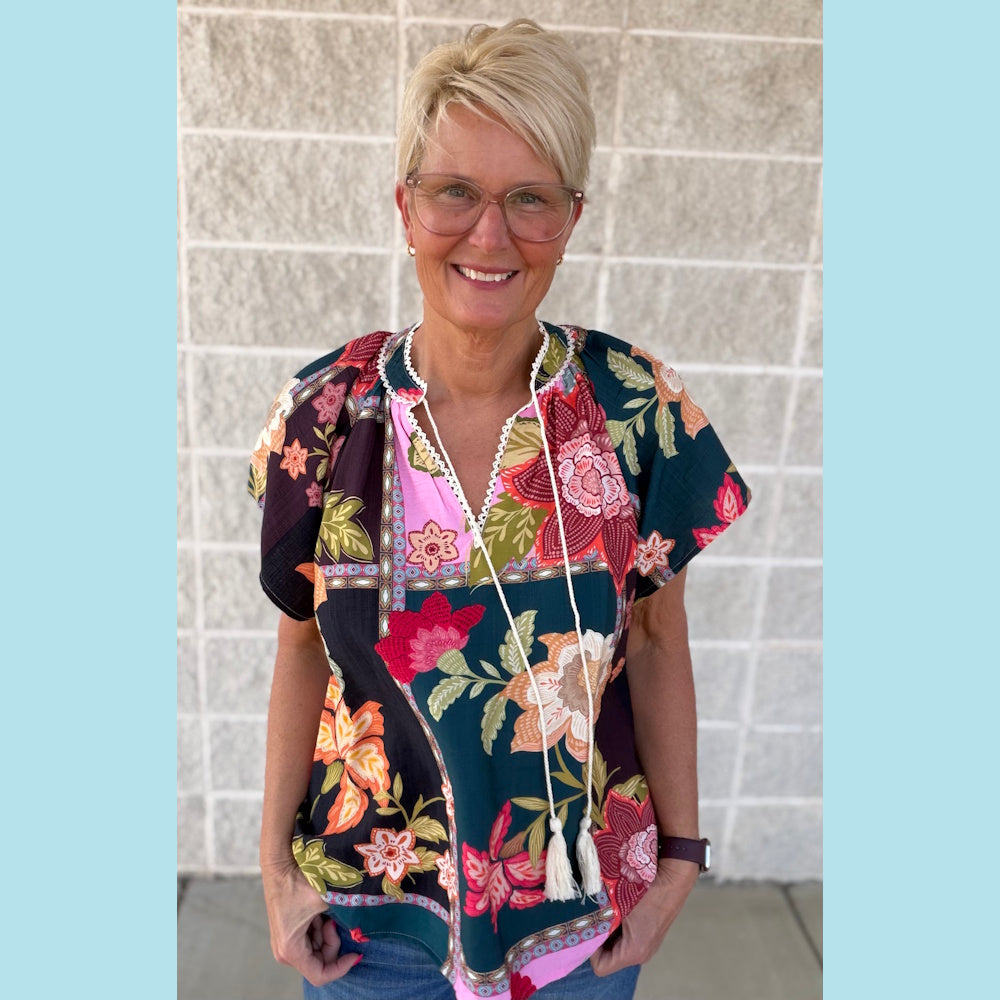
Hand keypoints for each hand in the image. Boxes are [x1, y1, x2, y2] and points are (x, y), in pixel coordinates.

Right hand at [261, 859, 359, 986]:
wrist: (279, 864)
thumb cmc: (299, 882)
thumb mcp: (325, 900)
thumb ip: (346, 915)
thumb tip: (364, 927)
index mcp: (291, 950)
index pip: (320, 975)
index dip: (341, 967)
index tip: (356, 952)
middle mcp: (284, 953)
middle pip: (319, 962)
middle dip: (333, 943)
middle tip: (334, 919)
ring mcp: (285, 944)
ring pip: (316, 951)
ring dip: (326, 934)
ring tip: (325, 911)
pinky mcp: (287, 935)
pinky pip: (310, 941)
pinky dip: (320, 929)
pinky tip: (319, 912)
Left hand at [590, 858, 698, 975]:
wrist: (672, 878)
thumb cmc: (646, 891)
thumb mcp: (617, 905)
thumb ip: (599, 919)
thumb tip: (580, 924)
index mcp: (633, 952)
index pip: (600, 966)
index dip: (590, 949)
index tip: (588, 927)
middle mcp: (641, 955)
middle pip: (609, 958)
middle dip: (598, 939)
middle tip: (592, 918)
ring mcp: (647, 946)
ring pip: (617, 948)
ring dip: (608, 932)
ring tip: (604, 911)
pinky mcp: (649, 936)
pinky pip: (626, 939)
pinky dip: (618, 928)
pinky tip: (616, 910)